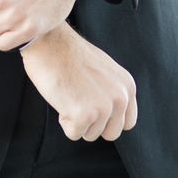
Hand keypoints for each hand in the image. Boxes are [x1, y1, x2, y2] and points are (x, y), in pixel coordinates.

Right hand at [19, 25, 137, 141]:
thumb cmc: (70, 54)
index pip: (127, 122)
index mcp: (127, 86)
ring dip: (76, 120)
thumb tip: (110, 113)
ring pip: (91, 135)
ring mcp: (103, 108)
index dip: (109, 120)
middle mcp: (120, 98)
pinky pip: (73, 134)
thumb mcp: (104, 70)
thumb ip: (112, 91)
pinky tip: (62, 99)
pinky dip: (64, 121)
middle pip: (111, 133)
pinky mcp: (84, 116)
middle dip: (93, 125)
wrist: (50, 42)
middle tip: (78, 103)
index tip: (94, 110)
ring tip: (69, 95)